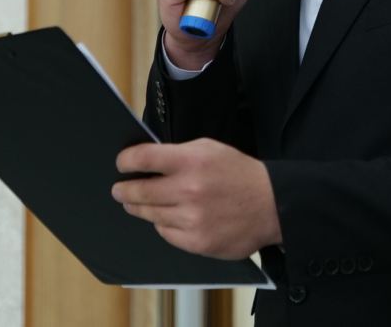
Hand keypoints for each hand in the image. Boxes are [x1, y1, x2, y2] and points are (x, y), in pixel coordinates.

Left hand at [112, 138, 281, 258]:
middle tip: (119, 189)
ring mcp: (192, 218)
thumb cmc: (239, 174)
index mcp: (192, 161)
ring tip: (135, 203)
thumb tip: (147, 161)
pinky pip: (165, 232)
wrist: (272, 205)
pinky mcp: (197, 242)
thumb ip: (179, 153)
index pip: (144, 158)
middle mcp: (189, 190)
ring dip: (139, 207)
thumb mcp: (210, 150)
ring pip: (150, 214)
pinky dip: (162, 224)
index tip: (121, 163)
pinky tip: (165, 217)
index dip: (126, 160)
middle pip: (139, 190)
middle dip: (124, 189)